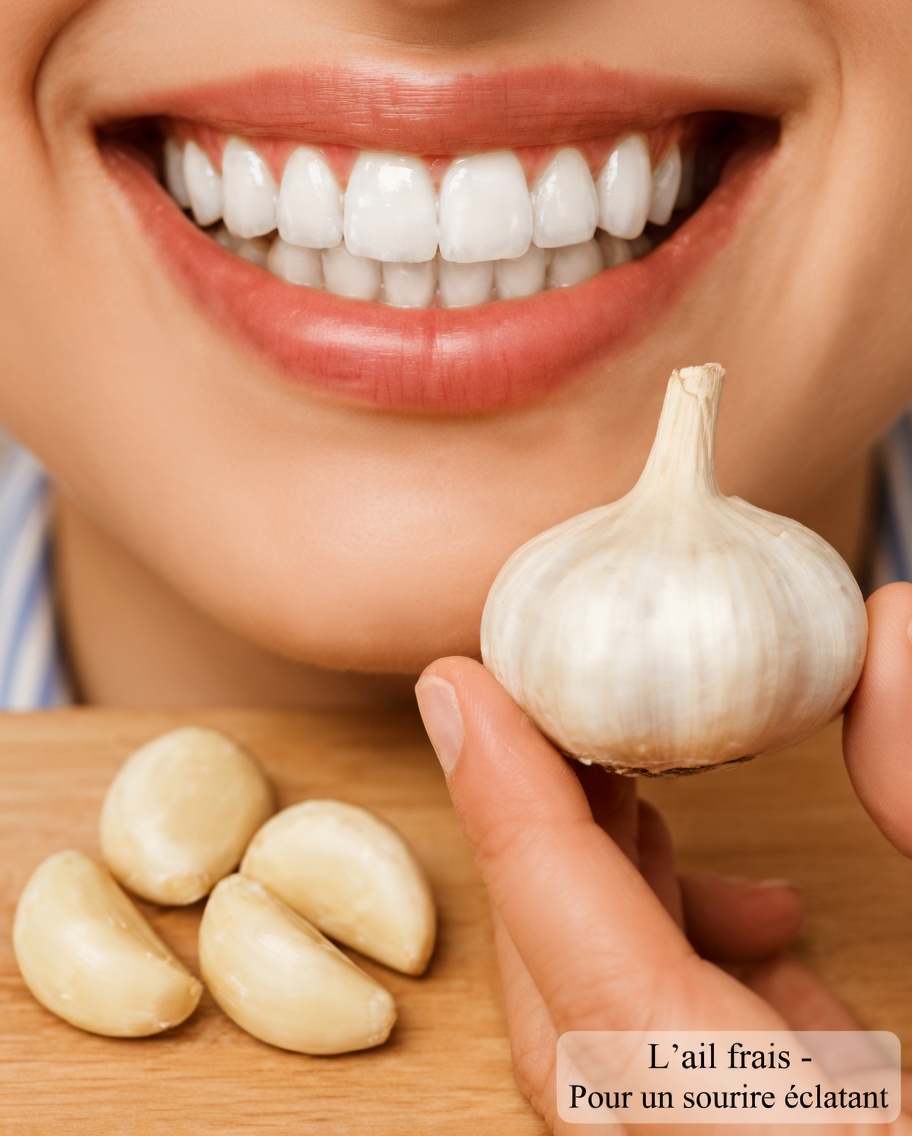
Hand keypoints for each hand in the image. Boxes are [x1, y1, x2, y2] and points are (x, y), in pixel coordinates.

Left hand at [416, 585, 911, 1134]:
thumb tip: (890, 633)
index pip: (602, 983)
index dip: (517, 816)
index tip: (454, 688)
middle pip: (572, 1017)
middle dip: (549, 847)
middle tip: (546, 709)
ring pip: (610, 1047)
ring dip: (616, 902)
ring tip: (640, 789)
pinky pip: (679, 1077)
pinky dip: (691, 978)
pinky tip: (758, 919)